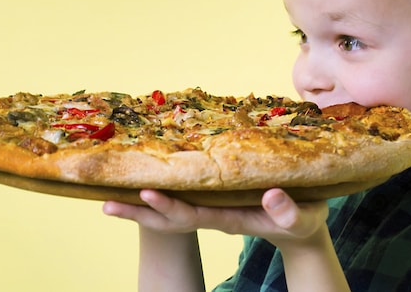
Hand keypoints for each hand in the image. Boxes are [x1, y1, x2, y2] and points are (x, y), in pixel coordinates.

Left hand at [103, 188, 328, 246]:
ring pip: (170, 207)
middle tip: (105, 202)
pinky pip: (182, 195)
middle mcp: (214, 215)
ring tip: (106, 199)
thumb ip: (288, 211)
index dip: (169, 205)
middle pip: (170, 216)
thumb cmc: (304, 223)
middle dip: (139, 210)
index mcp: (230, 218)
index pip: (192, 215)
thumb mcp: (302, 219)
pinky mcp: (215, 200)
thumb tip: (270, 195)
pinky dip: (160, 189)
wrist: (301, 231)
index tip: (146, 193)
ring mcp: (212, 209)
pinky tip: (142, 179)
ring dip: (139, 204)